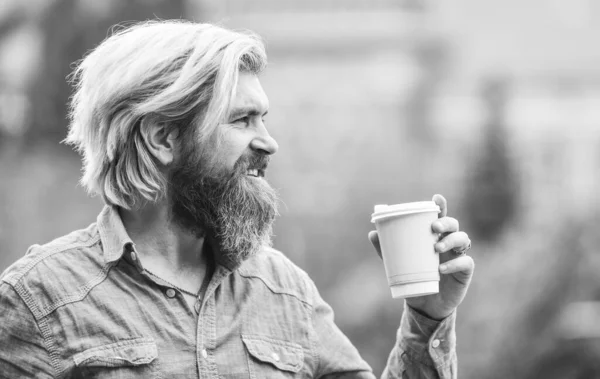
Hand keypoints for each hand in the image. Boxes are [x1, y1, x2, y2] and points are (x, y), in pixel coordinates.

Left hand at [368, 194, 473, 319]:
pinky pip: (465, 263)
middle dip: (446, 222)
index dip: (441, 206)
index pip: (440, 216)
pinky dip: (455, 263)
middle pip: (454, 224)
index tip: (437, 199)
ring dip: (451, 240)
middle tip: (433, 227)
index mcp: (434, 236)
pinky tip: (442, 269)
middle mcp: (449, 242)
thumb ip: (386, 249)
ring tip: (436, 248)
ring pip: (463, 239)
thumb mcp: (397, 263)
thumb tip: (372, 233)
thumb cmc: (413, 277)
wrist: (424, 305)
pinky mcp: (464, 272)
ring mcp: (458, 256)